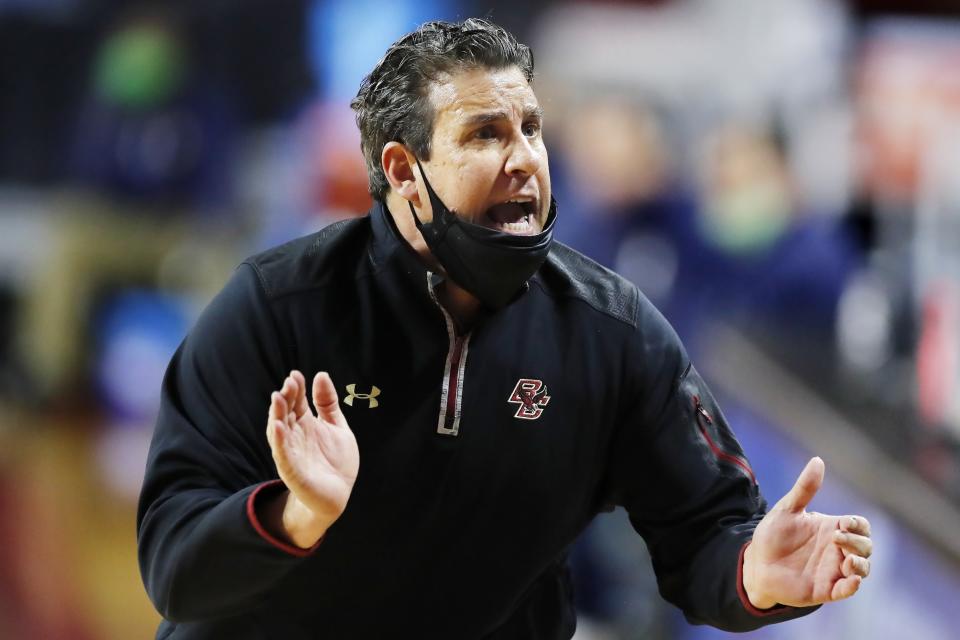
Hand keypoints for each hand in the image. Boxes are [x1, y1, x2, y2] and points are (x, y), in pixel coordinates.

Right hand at [264, 370, 358, 546]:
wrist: (339, 495)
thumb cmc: (336, 461)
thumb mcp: (337, 427)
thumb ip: (328, 403)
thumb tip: (321, 374)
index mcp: (305, 424)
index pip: (296, 402)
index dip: (296, 389)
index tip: (296, 374)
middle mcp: (294, 436)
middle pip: (285, 413)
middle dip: (286, 398)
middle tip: (290, 383)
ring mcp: (291, 453)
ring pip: (279, 431)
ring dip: (277, 414)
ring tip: (278, 397)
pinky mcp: (292, 471)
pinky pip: (283, 454)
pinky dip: (279, 441)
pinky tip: (279, 427)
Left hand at [742, 457, 871, 609]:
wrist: (756, 563)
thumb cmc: (773, 535)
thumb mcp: (787, 510)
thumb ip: (804, 488)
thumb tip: (818, 461)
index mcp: (831, 529)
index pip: (860, 526)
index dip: (858, 524)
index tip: (844, 523)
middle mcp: (836, 550)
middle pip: (866, 546)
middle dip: (858, 542)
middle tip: (837, 538)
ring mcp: (833, 570)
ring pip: (863, 569)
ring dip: (861, 565)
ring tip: (847, 561)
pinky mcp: (825, 589)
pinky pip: (847, 590)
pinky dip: (852, 586)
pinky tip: (850, 580)